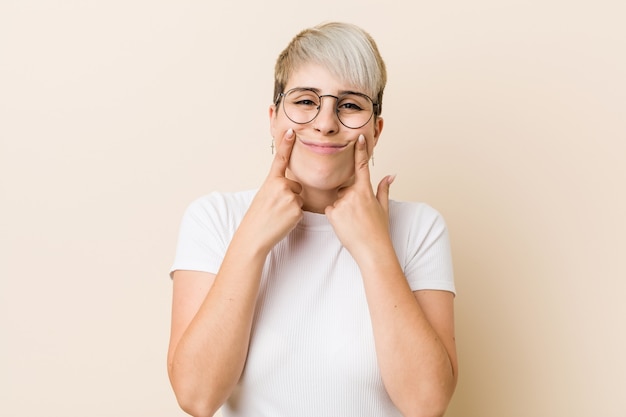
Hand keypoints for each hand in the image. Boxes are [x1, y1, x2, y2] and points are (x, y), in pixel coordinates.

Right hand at [238, 129, 302, 253]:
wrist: (254, 235)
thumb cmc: (257, 218)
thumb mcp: (263, 195)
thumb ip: (276, 186)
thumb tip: (290, 186)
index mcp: (271, 181)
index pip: (280, 159)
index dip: (286, 144)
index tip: (292, 130)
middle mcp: (281, 186)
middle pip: (296, 186)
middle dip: (291, 196)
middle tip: (276, 208)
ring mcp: (290, 197)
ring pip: (299, 199)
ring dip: (292, 207)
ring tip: (278, 215)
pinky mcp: (297, 210)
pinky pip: (301, 211)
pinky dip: (294, 217)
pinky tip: (283, 221)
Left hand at [325, 134, 394, 259]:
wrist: (372, 249)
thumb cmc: (379, 230)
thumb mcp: (384, 207)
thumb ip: (384, 189)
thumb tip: (391, 174)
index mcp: (366, 190)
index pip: (362, 166)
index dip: (360, 151)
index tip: (358, 137)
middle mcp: (353, 193)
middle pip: (345, 189)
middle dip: (348, 199)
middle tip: (358, 216)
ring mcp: (342, 202)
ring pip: (337, 200)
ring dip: (342, 209)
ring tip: (352, 222)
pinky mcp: (332, 212)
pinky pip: (330, 210)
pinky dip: (335, 216)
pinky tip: (344, 225)